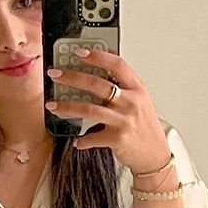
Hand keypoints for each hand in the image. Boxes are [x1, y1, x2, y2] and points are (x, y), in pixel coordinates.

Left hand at [45, 46, 171, 174]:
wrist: (155, 155)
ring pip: (90, 109)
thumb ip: (123, 89)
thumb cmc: (145, 128)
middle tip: (55, 74)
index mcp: (137, 89)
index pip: (117, 65)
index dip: (97, 56)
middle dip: (72, 77)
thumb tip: (95, 77)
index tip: (79, 52)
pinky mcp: (118, 139)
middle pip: (97, 84)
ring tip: (51, 105)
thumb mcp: (140, 102)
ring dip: (67, 106)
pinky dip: (82, 139)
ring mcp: (125, 121)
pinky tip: (77, 140)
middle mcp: (131, 102)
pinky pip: (92, 137)